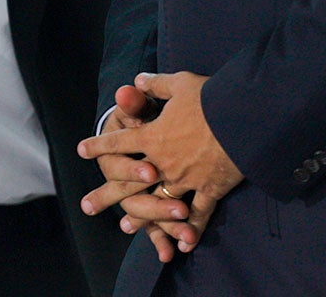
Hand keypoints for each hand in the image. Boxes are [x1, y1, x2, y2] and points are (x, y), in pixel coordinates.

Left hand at [80, 72, 242, 257]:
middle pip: (129, 181)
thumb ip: (156, 85)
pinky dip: (190, 229)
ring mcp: (186, 179)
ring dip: (142, 216)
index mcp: (153, 136)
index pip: (119, 142)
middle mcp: (163, 161)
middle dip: (107, 193)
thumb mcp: (179, 84)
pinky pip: (197, 214)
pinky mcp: (209, 189)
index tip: (82, 150)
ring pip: (158, 202)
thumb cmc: (209, 98)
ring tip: (126, 227)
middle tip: (86, 206)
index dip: (100, 145)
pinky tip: (182, 245)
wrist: (243, 119)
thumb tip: (138, 80)